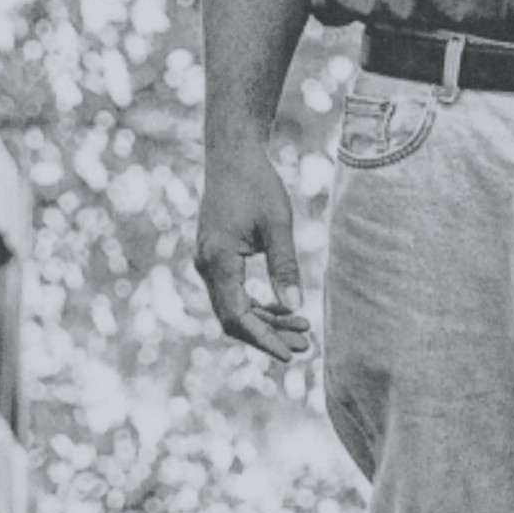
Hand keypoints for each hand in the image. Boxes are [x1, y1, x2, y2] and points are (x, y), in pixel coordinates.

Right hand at [194, 141, 312, 363]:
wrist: (232, 156)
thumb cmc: (257, 185)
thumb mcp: (278, 225)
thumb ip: (285, 266)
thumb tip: (295, 307)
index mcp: (219, 261)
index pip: (237, 317)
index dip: (263, 340)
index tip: (290, 355)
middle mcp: (207, 267)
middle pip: (234, 318)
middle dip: (269, 335)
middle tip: (307, 345)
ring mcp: (208, 263)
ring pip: (234, 307)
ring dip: (266, 321)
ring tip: (303, 330)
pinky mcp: (216, 258)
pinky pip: (234, 292)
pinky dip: (258, 304)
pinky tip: (284, 309)